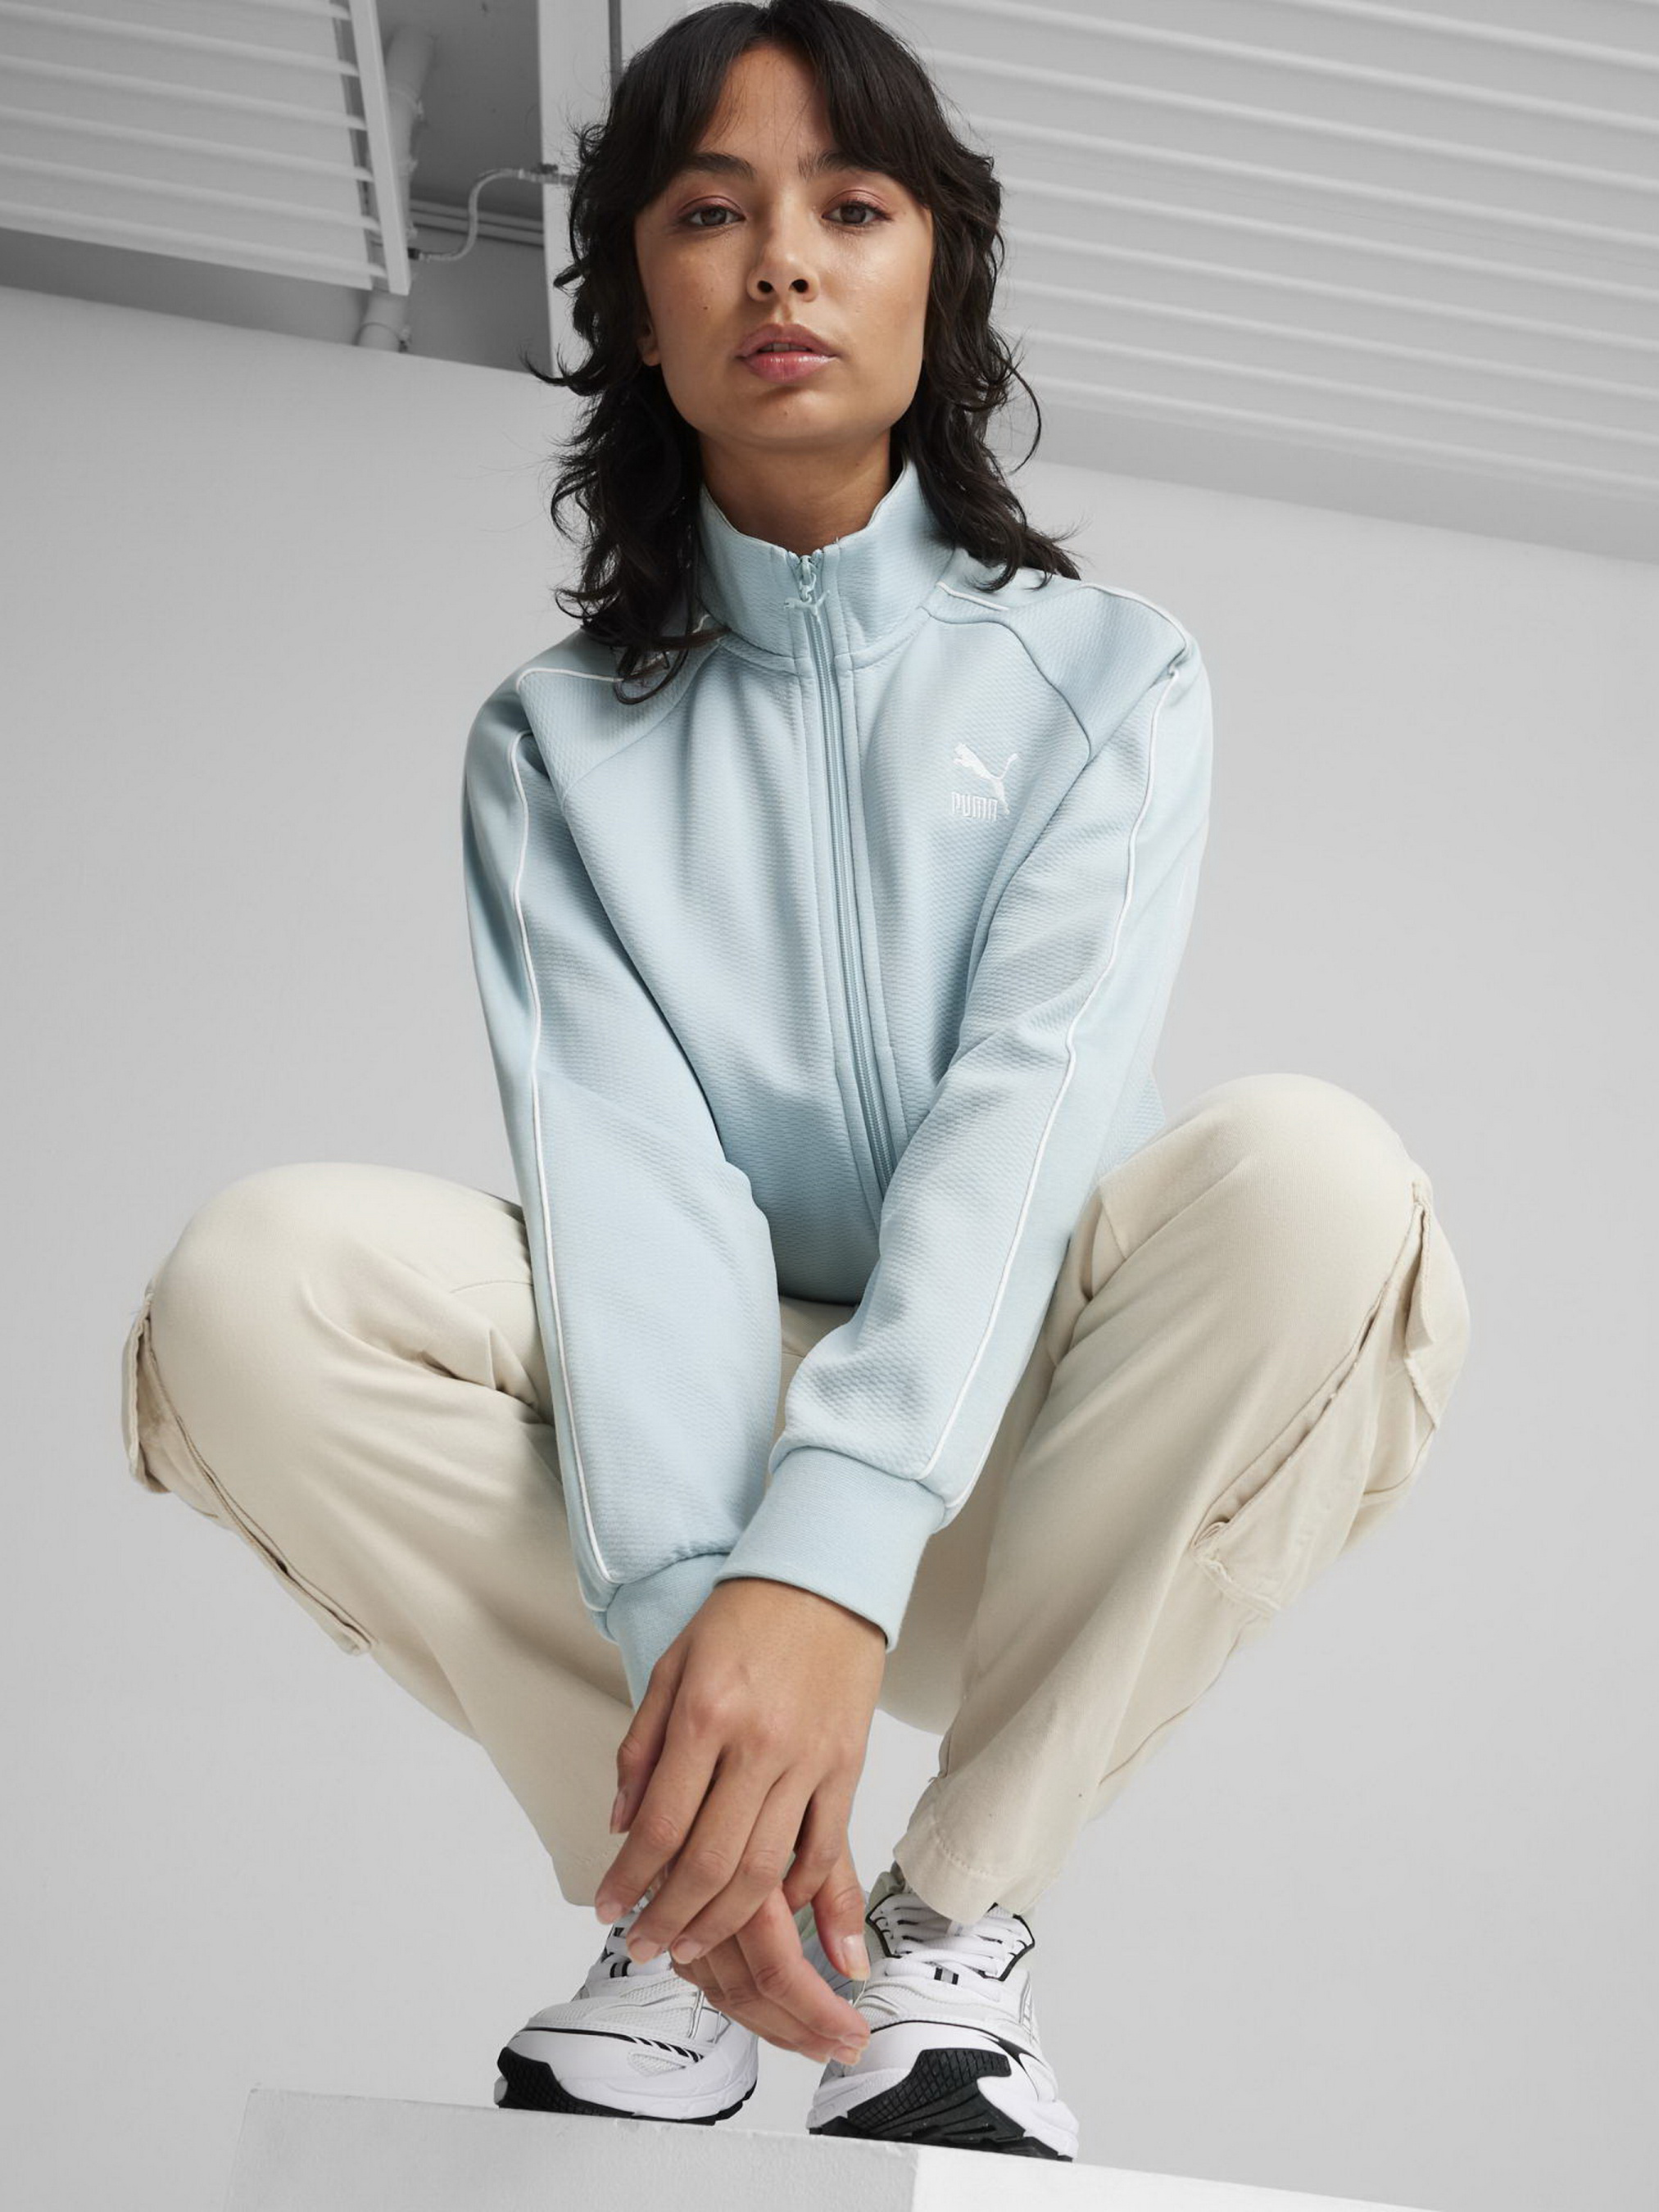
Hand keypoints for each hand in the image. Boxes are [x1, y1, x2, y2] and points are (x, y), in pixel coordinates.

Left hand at [592, 1576, 885, 2061]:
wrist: (824, 1577)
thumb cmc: (741, 1616)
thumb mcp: (672, 1666)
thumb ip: (642, 1747)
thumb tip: (622, 1824)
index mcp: (706, 1716)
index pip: (662, 1825)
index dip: (630, 1880)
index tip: (609, 1911)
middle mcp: (758, 1745)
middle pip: (712, 1863)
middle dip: (671, 1919)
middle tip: (646, 1949)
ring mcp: (808, 1760)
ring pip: (767, 1870)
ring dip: (725, 1922)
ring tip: (693, 1946)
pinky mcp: (846, 1766)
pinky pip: (826, 1848)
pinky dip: (802, 1896)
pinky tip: (773, 1920)